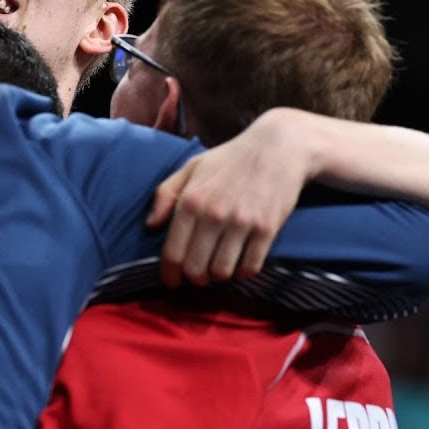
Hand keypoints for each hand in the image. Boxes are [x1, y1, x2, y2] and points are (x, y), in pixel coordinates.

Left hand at [146, 123, 310, 287]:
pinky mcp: (267, 229)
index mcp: (191, 200)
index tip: (171, 281)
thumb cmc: (229, 159)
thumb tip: (150, 224)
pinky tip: (241, 262)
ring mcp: (241, 222)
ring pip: (222, 272)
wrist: (277, 147)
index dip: (169, 274)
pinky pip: (250, 267)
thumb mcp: (191, 168)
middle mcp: (214, 214)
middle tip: (198, 275)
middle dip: (194, 278)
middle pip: (195, 268)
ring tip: (219, 267)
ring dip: (218, 275)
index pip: (173, 252)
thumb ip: (165, 194)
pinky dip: (244, 272)